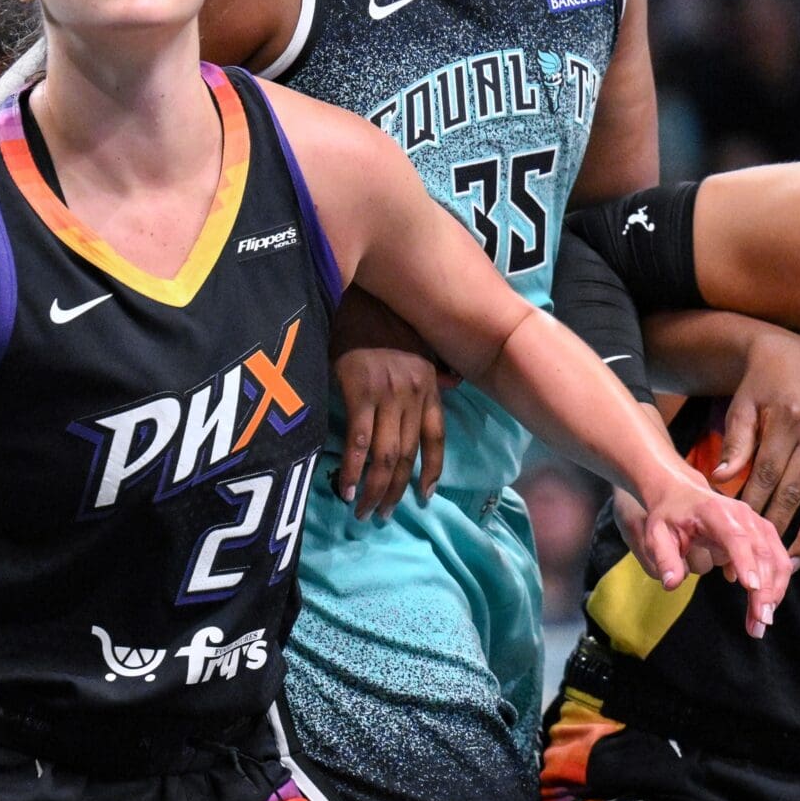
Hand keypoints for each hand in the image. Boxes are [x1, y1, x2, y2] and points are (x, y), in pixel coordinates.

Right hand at [330, 288, 447, 519]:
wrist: (356, 284)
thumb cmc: (376, 310)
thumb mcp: (413, 337)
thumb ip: (433, 365)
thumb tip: (453, 382)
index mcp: (428, 381)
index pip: (436, 436)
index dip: (432, 469)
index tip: (425, 496)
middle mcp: (413, 389)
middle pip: (409, 453)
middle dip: (395, 490)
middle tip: (381, 516)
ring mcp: (387, 389)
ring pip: (388, 453)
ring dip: (376, 489)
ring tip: (362, 511)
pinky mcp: (358, 387)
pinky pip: (360, 440)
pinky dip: (354, 469)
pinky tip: (346, 488)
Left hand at [627, 475, 788, 634]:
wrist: (682, 493)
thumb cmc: (669, 514)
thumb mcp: (656, 533)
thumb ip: (664, 557)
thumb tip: (671, 583)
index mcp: (715, 511)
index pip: (736, 538)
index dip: (746, 562)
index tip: (752, 588)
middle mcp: (743, 515)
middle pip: (761, 553)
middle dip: (764, 590)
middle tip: (759, 624)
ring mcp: (757, 523)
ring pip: (776, 559)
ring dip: (774, 592)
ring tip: (760, 623)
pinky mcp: (764, 534)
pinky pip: (778, 560)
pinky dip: (776, 585)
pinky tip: (762, 607)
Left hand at [712, 330, 799, 559]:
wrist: (792, 358)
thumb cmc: (759, 386)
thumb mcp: (741, 407)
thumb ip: (735, 444)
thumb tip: (720, 480)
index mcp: (789, 420)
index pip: (768, 474)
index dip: (754, 507)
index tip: (739, 533)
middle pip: (798, 492)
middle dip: (779, 529)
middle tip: (762, 557)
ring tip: (793, 562)